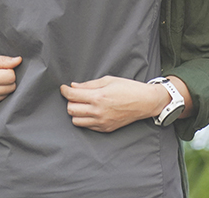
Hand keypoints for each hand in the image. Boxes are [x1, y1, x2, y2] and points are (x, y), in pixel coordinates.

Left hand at [60, 75, 180, 132]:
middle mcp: (98, 111)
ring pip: (76, 121)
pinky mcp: (105, 129)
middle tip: (75, 96)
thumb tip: (74, 86)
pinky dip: (85, 119)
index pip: (73, 95)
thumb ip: (89, 84)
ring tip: (83, 105)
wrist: (144, 102)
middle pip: (71, 109)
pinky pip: (87, 126)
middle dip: (70, 101)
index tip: (64, 88)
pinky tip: (91, 112)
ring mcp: (101, 122)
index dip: (65, 91)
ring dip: (76, 112)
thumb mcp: (109, 80)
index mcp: (98, 97)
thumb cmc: (128, 88)